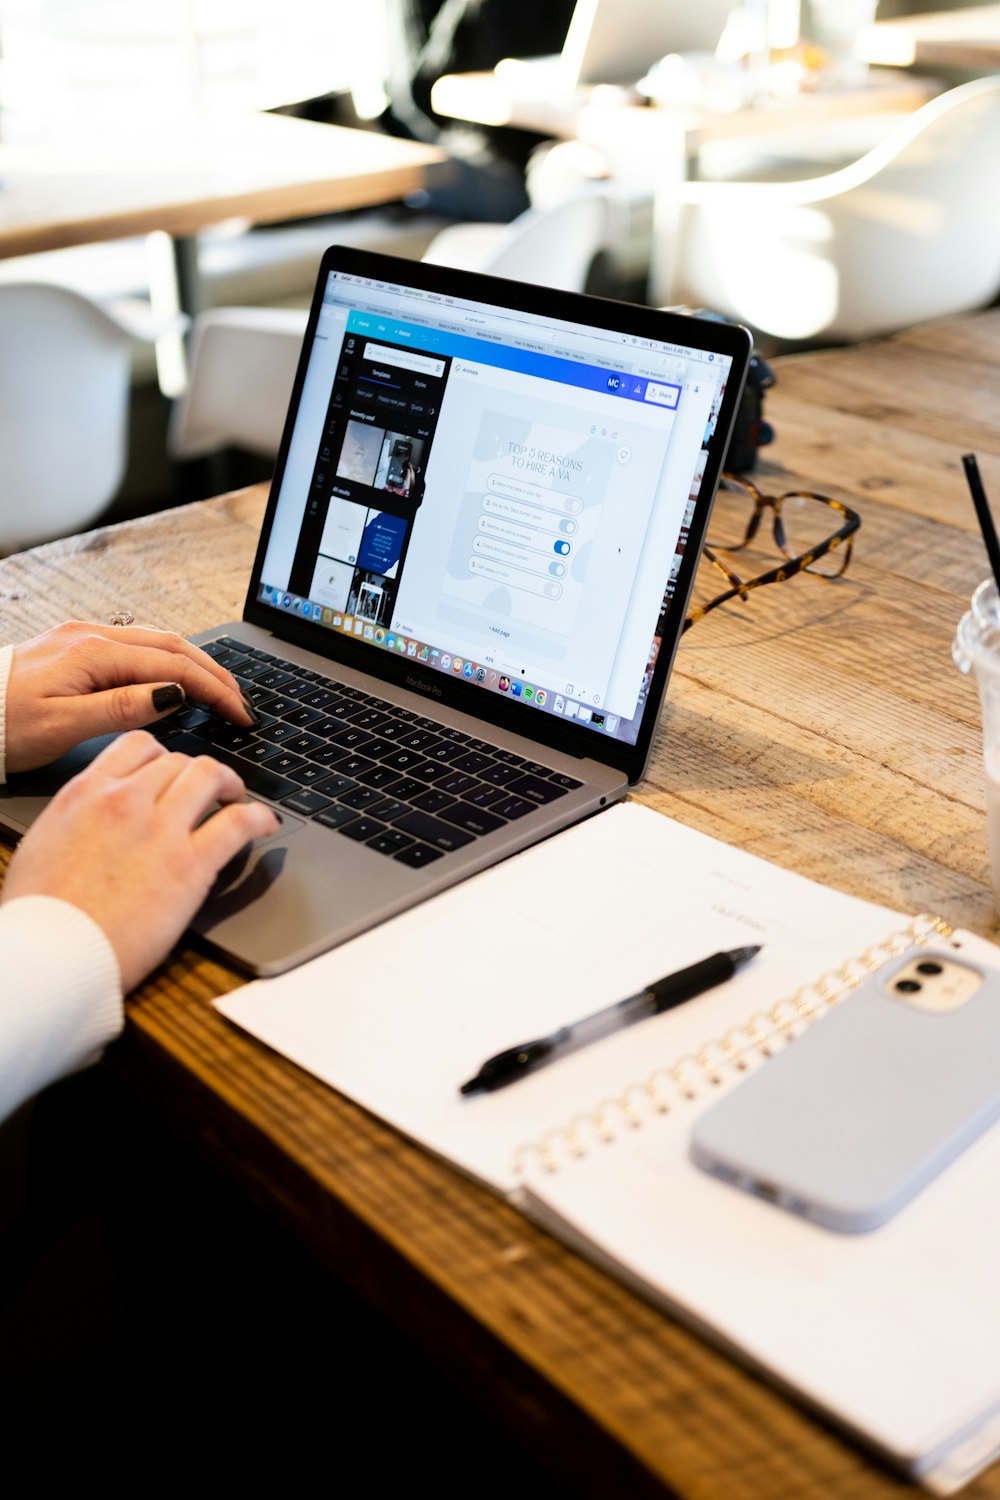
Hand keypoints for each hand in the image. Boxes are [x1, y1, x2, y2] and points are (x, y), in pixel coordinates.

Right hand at [1, 731, 278, 991]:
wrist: (53, 953)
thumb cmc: (42, 914)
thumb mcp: (44, 844)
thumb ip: (78, 818)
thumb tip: (95, 817)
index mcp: (85, 793)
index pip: (137, 746)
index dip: (162, 756)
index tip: (172, 770)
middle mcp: (124, 800)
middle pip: (178, 761)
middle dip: (196, 773)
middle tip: (208, 790)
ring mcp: (159, 829)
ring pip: (209, 776)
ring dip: (229, 783)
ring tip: (236, 799)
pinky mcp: (190, 864)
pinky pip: (238, 823)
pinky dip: (259, 817)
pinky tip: (265, 824)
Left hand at [5, 620, 254, 774]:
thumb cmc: (0, 724)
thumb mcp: (62, 726)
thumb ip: (121, 708)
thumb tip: (172, 696)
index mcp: (93, 653)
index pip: (173, 667)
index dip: (214, 690)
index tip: (240, 714)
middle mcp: (92, 636)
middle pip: (173, 646)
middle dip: (215, 673)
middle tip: (242, 702)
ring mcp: (84, 638)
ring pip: (158, 643)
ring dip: (195, 664)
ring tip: (220, 691)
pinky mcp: (76, 647)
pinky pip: (137, 647)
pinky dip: (169, 662)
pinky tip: (177, 680)